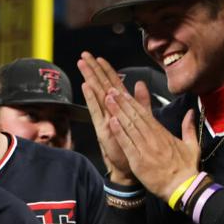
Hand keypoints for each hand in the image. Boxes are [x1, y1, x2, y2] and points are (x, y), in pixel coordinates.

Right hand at [78, 52, 140, 183]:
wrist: (130, 168)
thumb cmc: (133, 147)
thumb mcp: (141, 119)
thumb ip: (141, 102)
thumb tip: (140, 84)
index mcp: (119, 110)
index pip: (112, 85)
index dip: (106, 70)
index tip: (98, 57)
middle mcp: (109, 113)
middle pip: (101, 86)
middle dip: (93, 70)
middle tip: (84, 55)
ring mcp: (105, 121)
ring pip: (97, 95)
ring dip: (89, 79)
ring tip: (82, 65)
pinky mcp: (103, 130)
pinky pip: (96, 111)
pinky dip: (91, 99)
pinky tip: (86, 87)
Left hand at [99, 78, 200, 201]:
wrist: (183, 187)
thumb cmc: (186, 168)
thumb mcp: (192, 145)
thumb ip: (189, 127)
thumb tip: (191, 112)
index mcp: (163, 133)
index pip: (145, 114)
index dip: (133, 103)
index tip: (123, 93)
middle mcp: (153, 138)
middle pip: (136, 116)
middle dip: (123, 102)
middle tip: (111, 90)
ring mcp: (145, 148)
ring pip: (130, 126)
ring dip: (118, 112)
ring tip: (108, 100)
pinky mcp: (139, 161)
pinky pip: (127, 143)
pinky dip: (119, 132)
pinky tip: (111, 121)